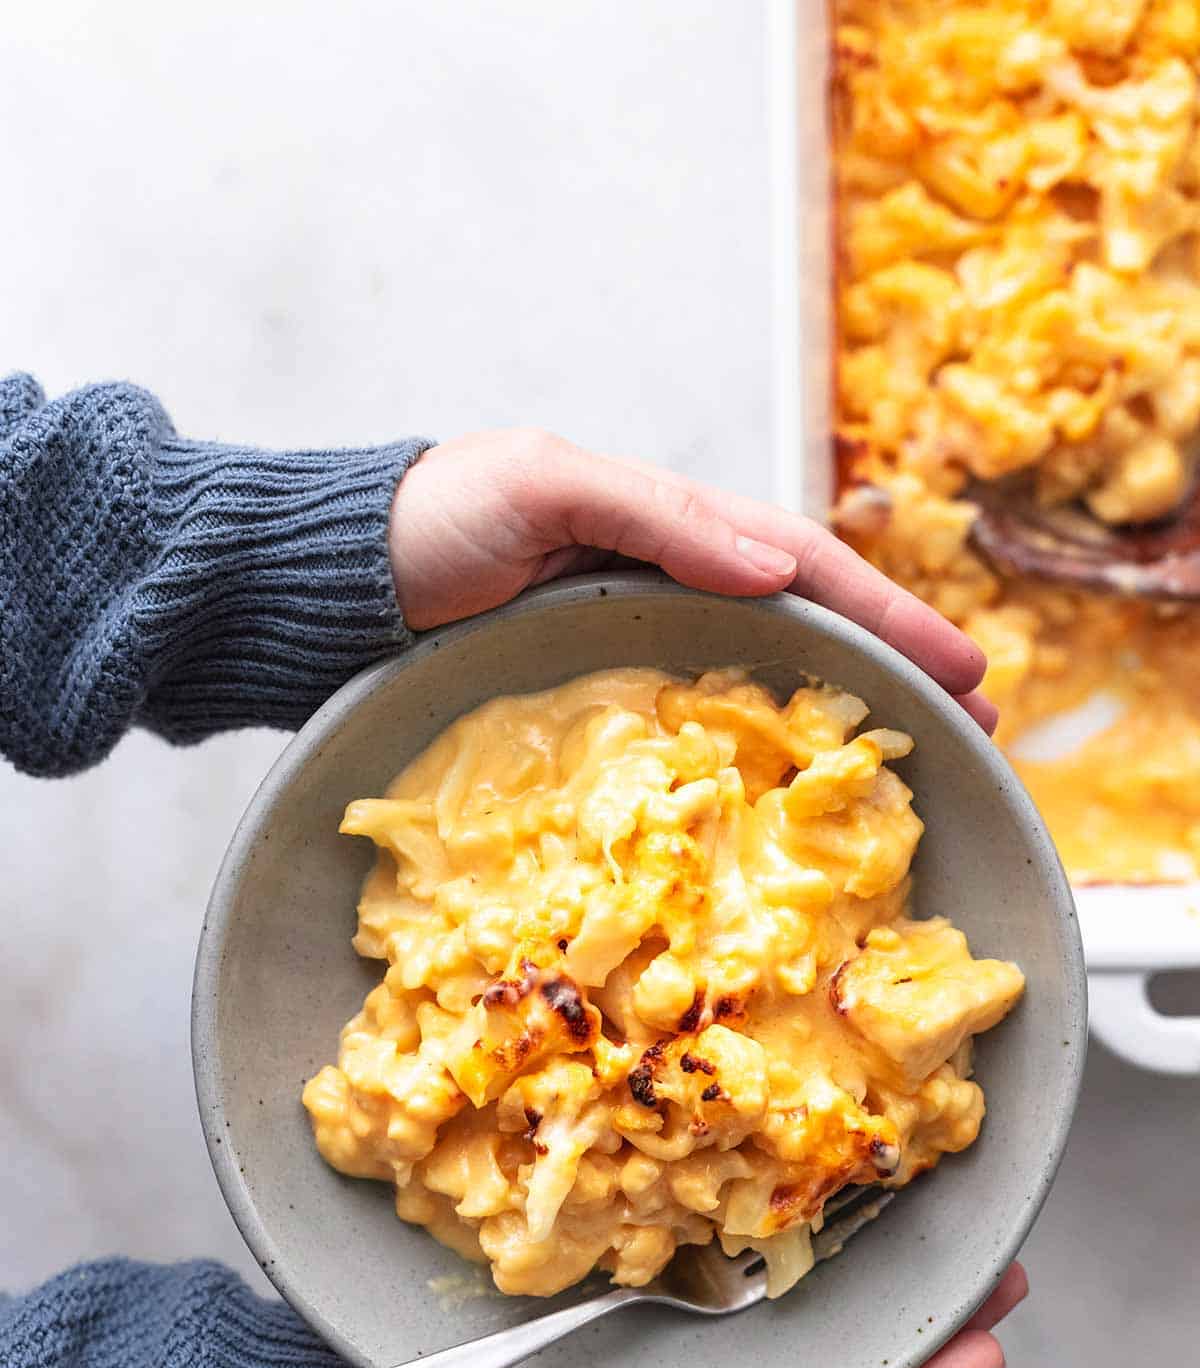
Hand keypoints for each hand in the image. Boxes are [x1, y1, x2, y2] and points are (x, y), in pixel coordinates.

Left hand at [389, 430, 997, 731]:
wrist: (333, 584)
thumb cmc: (435, 518)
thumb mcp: (547, 484)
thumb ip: (659, 517)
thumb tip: (781, 571)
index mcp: (670, 527)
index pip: (808, 568)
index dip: (890, 618)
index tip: (967, 670)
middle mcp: (667, 589)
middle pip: (806, 631)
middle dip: (894, 673)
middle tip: (979, 730)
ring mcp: (634, 654)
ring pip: (760, 687)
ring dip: (840, 724)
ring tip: (915, 769)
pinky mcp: (593, 712)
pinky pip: (692, 736)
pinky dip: (753, 760)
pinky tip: (788, 798)